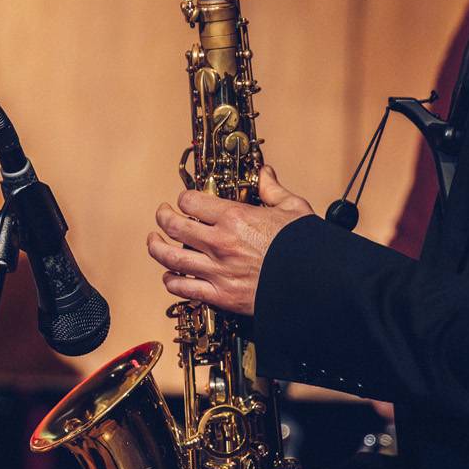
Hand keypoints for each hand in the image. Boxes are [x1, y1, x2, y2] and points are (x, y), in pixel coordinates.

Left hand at [146, 164, 314, 315]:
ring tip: (154, 241)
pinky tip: (170, 276)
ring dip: (157, 247)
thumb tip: (265, 172)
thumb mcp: (292, 208)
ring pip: (171, 257)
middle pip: (174, 225)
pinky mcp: (220, 295)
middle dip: (163, 217)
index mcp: (234, 217)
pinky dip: (172, 281)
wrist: (314, 284)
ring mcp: (216, 270)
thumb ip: (273, 189)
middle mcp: (219, 243)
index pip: (191, 201)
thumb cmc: (305, 247)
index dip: (185, 198)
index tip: (186, 200)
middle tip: (162, 214)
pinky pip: (184, 288)